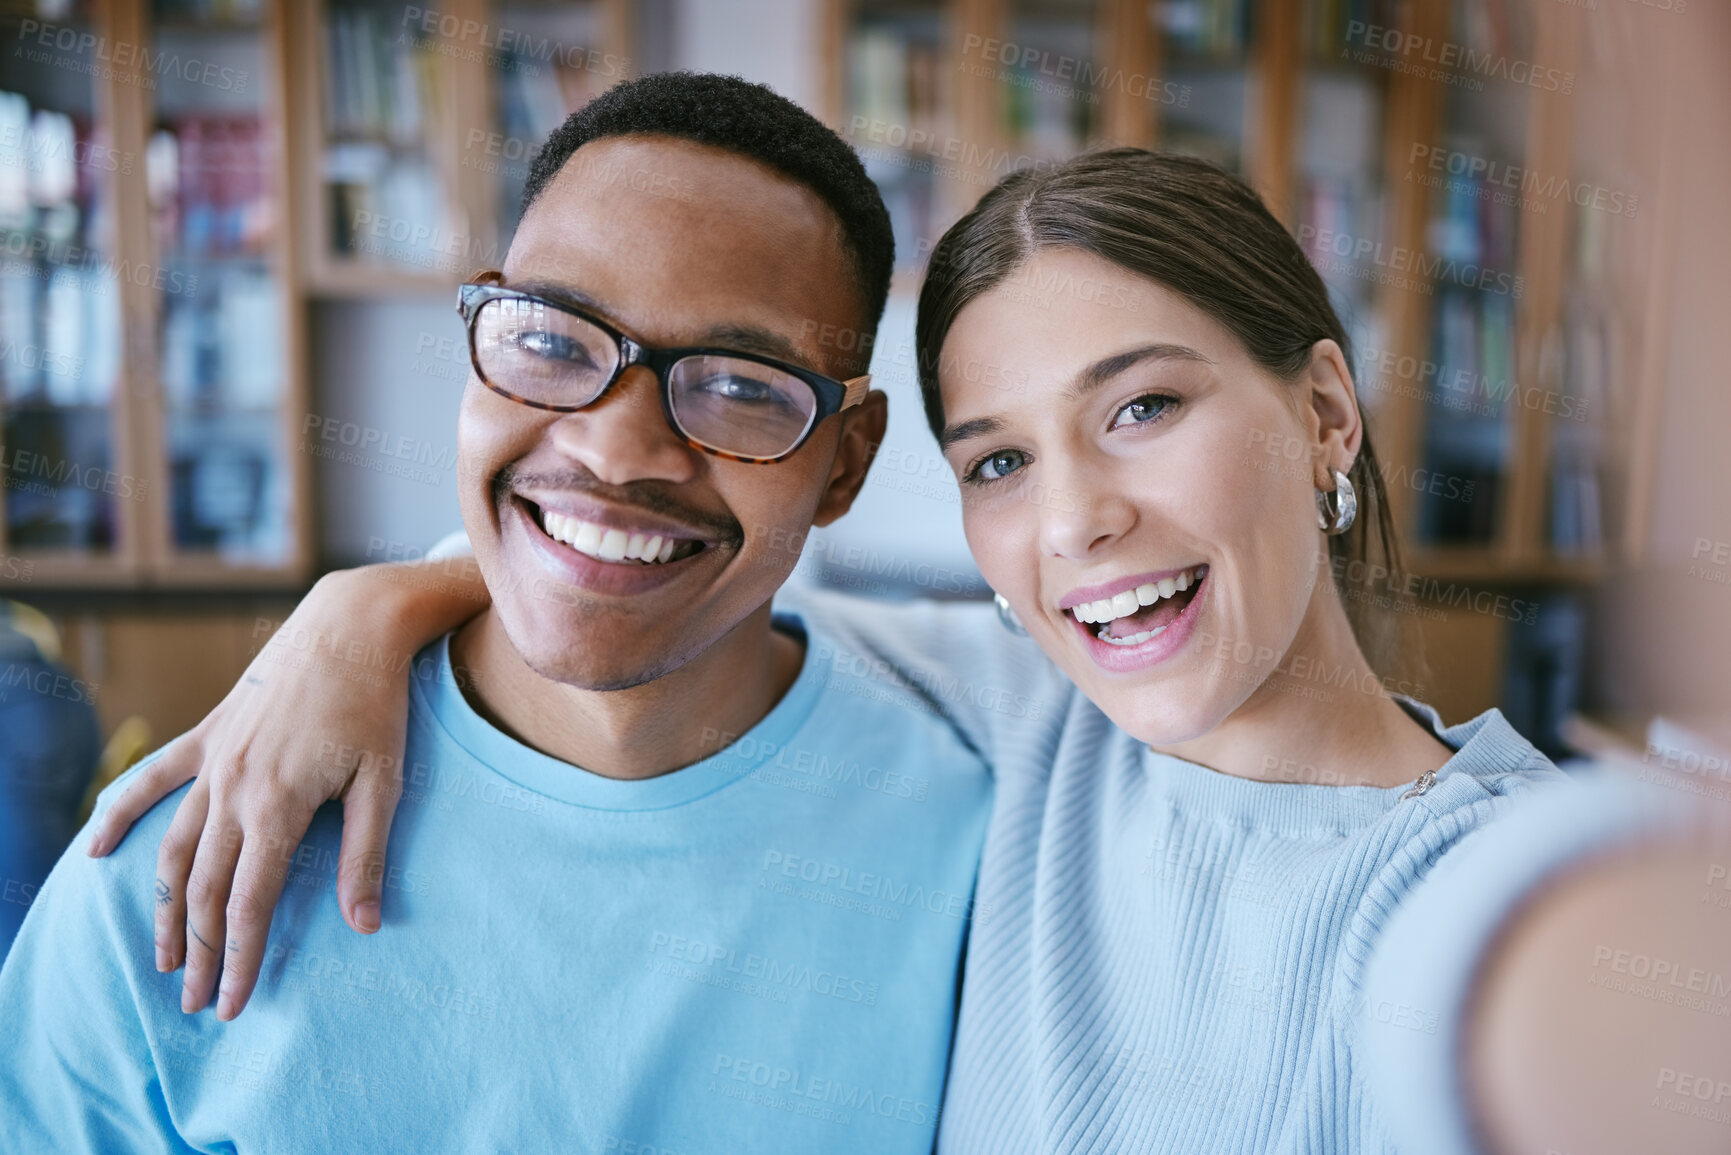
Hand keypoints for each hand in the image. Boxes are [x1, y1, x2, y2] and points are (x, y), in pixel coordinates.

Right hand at [87, 560, 483, 1018]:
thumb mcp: (385, 783)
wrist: (352, 625)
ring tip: (166, 958)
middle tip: (198, 1001)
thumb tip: (364, 926)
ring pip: (175, 848)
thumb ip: (366, 857)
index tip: (233, 1005)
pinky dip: (121, 815)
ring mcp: (214, 759)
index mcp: (278, 806)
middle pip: (205, 888)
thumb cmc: (378, 704)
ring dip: (165, 908)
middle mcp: (233, 788)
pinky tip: (98, 852)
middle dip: (202, 951)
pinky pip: (154, 780)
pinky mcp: (209, 733)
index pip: (249, 904)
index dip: (241, 959)